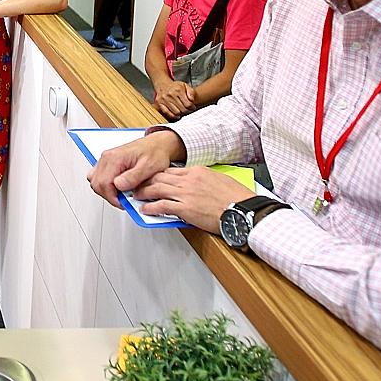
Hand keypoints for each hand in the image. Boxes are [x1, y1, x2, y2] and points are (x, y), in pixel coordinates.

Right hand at [88, 130, 183, 206]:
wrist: (157, 144)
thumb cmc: (155, 152)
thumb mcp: (149, 167)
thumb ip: (133, 177)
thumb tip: (119, 185)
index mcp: (115, 158)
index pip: (103, 183)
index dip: (112, 197)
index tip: (123, 203)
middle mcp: (107, 157)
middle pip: (96, 183)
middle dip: (109, 196)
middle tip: (123, 201)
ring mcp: (106, 159)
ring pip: (95, 181)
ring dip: (106, 191)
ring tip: (121, 194)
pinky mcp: (108, 162)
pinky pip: (98, 177)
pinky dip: (106, 185)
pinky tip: (118, 187)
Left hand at [130, 166, 255, 234]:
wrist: (243, 209)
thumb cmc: (236, 198)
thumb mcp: (219, 180)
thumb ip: (204, 180)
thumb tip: (196, 184)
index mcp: (197, 172)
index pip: (171, 171)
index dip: (158, 174)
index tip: (152, 178)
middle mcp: (189, 180)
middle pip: (160, 177)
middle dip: (146, 181)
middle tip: (138, 185)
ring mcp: (186, 194)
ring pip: (157, 189)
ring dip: (144, 193)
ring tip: (137, 196)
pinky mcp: (185, 209)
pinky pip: (162, 206)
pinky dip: (151, 207)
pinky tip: (145, 209)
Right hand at [153, 79, 196, 119]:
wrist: (163, 84)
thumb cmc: (175, 86)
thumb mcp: (185, 85)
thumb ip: (191, 92)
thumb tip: (192, 100)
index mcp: (178, 90)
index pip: (188, 104)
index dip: (192, 107)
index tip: (193, 107)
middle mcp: (170, 94)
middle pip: (183, 109)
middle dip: (188, 111)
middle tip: (189, 110)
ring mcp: (164, 99)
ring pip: (176, 112)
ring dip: (181, 113)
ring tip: (183, 111)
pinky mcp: (159, 103)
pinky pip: (167, 112)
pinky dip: (173, 116)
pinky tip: (177, 115)